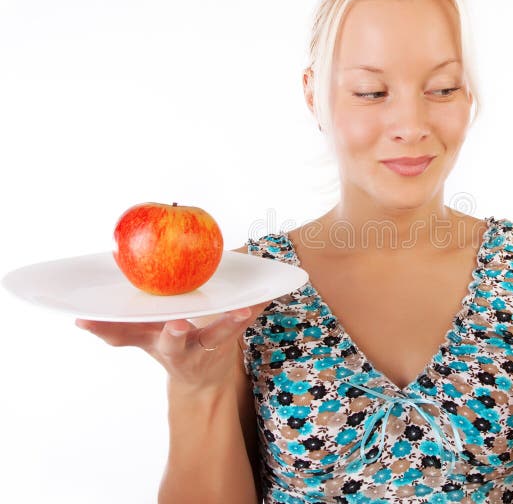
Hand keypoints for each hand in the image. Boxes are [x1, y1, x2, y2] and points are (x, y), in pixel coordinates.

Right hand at [74, 301, 269, 391]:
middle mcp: (181, 350)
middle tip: (175, 325)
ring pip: (220, 335)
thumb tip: (80, 319)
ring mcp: (209, 346)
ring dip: (230, 324)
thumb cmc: (172, 349)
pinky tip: (269, 293)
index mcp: (156, 345)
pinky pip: (248, 320)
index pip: (126, 338)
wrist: (205, 382)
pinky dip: (259, 306)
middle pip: (174, 344)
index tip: (88, 320)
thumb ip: (116, 332)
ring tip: (243, 310)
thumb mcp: (144, 342)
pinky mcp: (233, 337)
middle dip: (173, 336)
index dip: (108, 331)